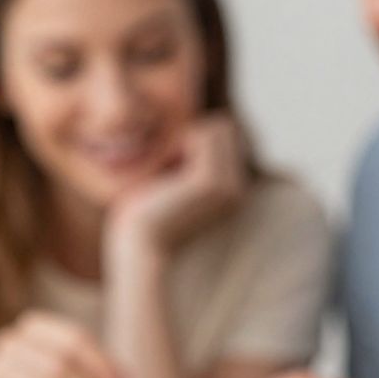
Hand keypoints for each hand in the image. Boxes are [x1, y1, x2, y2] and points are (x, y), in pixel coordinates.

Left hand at [106, 114, 246, 260]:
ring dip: (188, 137)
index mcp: (231, 193)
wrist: (141, 249)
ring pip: (218, 128)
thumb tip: (188, 131)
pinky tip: (165, 169)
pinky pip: (204, 134)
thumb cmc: (145, 222)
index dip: (196, 142)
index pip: (226, 139)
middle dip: (195, 135)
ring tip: (168, 167)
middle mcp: (237, 189)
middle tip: (169, 163)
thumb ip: (181, 164)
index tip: (171, 166)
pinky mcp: (211, 181)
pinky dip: (179, 141)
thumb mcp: (167, 187)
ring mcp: (228, 185)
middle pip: (226, 129)